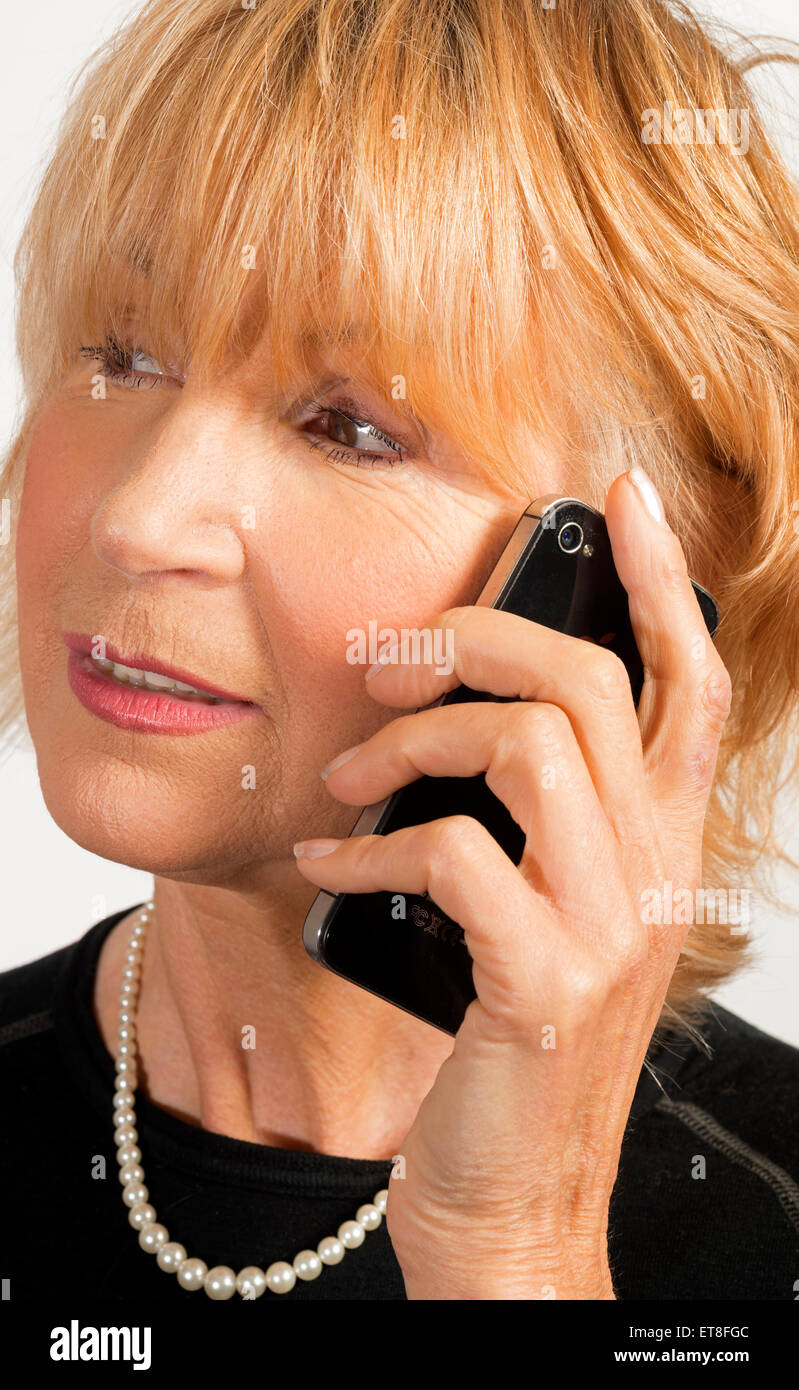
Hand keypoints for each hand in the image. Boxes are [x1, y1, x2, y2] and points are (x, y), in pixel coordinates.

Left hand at [293, 469, 731, 1299]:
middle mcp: (653, 873)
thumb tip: (460, 720)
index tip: (622, 499)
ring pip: (533, 748)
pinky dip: (371, 848)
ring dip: (418, 742)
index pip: (693, 685)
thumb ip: (540, 820)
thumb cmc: (516, 1039)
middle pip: (596, 687)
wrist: (514, 1195)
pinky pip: (455, 855)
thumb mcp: (550, 910)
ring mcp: (607, 928)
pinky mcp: (541, 981)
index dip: (662, 582)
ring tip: (354, 776)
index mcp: (659, 845)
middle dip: (479, 642)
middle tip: (395, 663)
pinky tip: (331, 869)